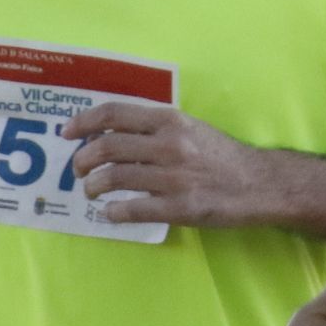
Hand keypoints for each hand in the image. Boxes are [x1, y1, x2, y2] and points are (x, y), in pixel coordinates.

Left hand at [65, 103, 258, 228]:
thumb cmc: (221, 155)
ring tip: (91, 191)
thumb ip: (155, 128)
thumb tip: (110, 133)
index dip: (83, 122)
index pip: (114, 114)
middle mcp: (169, 145)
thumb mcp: (190, 128)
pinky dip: (113, 212)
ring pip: (114, 178)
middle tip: (78, 170)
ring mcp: (174, 177)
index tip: (67, 134)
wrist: (259, 183)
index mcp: (170, 120)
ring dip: (93, 186)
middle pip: (107, 147)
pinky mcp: (180, 207)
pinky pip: (132, 209)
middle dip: (82, 160)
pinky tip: (110, 212)